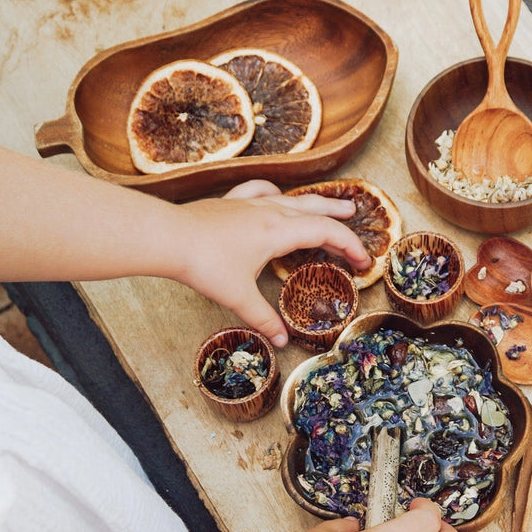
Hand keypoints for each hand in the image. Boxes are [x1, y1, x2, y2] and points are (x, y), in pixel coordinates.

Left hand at [176, 180, 369, 346]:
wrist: (168, 237)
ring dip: (312, 201)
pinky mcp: (230, 202)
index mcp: (279, 231)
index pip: (326, 233)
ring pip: (290, 197)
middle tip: (356, 217)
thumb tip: (281, 340)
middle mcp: (270, 212)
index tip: (363, 261)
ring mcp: (249, 203)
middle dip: (338, 216)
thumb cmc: (204, 264)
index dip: (349, 246)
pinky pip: (260, 191)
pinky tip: (274, 194)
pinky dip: (274, 192)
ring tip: (326, 203)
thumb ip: (262, 317)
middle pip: (314, 209)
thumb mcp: (238, 296)